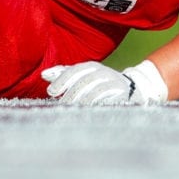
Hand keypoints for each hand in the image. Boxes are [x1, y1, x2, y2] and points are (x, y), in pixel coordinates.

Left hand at [41, 60, 167, 105]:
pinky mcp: (124, 95)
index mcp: (92, 67)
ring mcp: (114, 83)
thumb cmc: (100, 82)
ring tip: (72, 109)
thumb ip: (64, 75)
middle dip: (71, 92)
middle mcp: (103, 72)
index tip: (51, 91)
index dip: (63, 80)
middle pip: (85, 81)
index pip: (75, 70)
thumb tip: (44, 75)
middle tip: (60, 104)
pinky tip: (88, 112)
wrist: (135, 87)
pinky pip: (110, 100)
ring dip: (83, 100)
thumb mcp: (83, 76)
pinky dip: (98, 105)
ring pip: (96, 90)